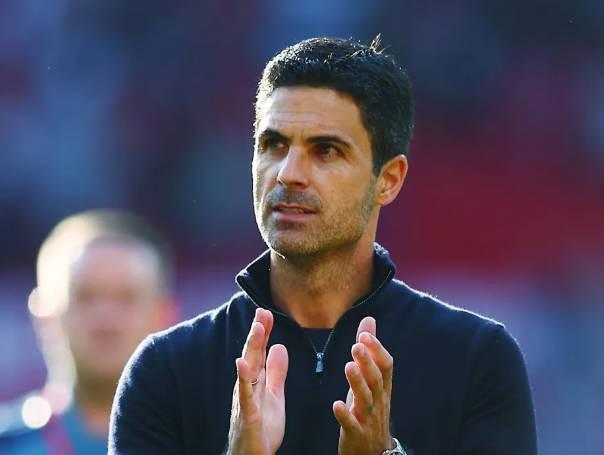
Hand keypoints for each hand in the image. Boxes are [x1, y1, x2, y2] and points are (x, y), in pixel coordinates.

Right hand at [227, 308, 288, 454]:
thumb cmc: (261, 429)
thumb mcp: (274, 396)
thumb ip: (276, 372)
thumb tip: (279, 346)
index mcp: (255, 382)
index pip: (259, 352)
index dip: (263, 333)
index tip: (267, 312)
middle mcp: (247, 388)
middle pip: (252, 355)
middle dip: (257, 333)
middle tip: (262, 311)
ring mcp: (245, 401)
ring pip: (248, 370)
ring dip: (252, 348)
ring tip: (257, 328)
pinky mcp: (248, 417)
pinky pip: (245, 396)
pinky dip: (243, 379)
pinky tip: (242, 363)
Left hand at [333, 317, 394, 454]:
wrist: (374, 451)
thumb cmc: (370, 408)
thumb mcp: (371, 380)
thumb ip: (369, 351)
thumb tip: (369, 320)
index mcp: (383, 387)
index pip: (386, 366)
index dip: (377, 351)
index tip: (365, 336)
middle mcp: (379, 401)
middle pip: (376, 380)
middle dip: (368, 363)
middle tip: (356, 346)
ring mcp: (369, 419)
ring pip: (366, 400)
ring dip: (358, 383)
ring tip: (348, 367)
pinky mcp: (356, 434)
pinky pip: (352, 425)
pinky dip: (345, 415)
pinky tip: (336, 405)